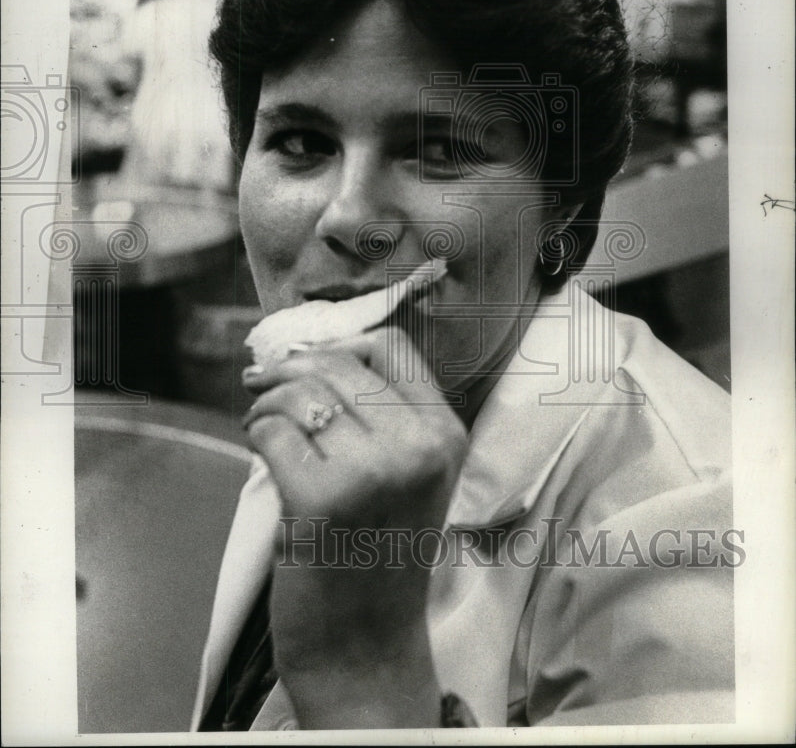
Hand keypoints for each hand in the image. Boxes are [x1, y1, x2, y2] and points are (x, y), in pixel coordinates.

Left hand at [242, 327, 466, 727]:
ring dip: (267, 401)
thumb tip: (302, 354)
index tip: (307, 363)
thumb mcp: (405, 476)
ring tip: (260, 422)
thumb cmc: (375, 557)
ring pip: (300, 391)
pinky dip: (255, 431)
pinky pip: (271, 430)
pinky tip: (258, 447)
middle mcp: (418, 446)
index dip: (339, 345)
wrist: (365, 649)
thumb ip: (376, 415)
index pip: (391, 345)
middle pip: (339, 362)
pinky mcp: (321, 499)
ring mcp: (372, 472)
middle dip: (290, 368)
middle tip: (263, 384)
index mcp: (445, 434)